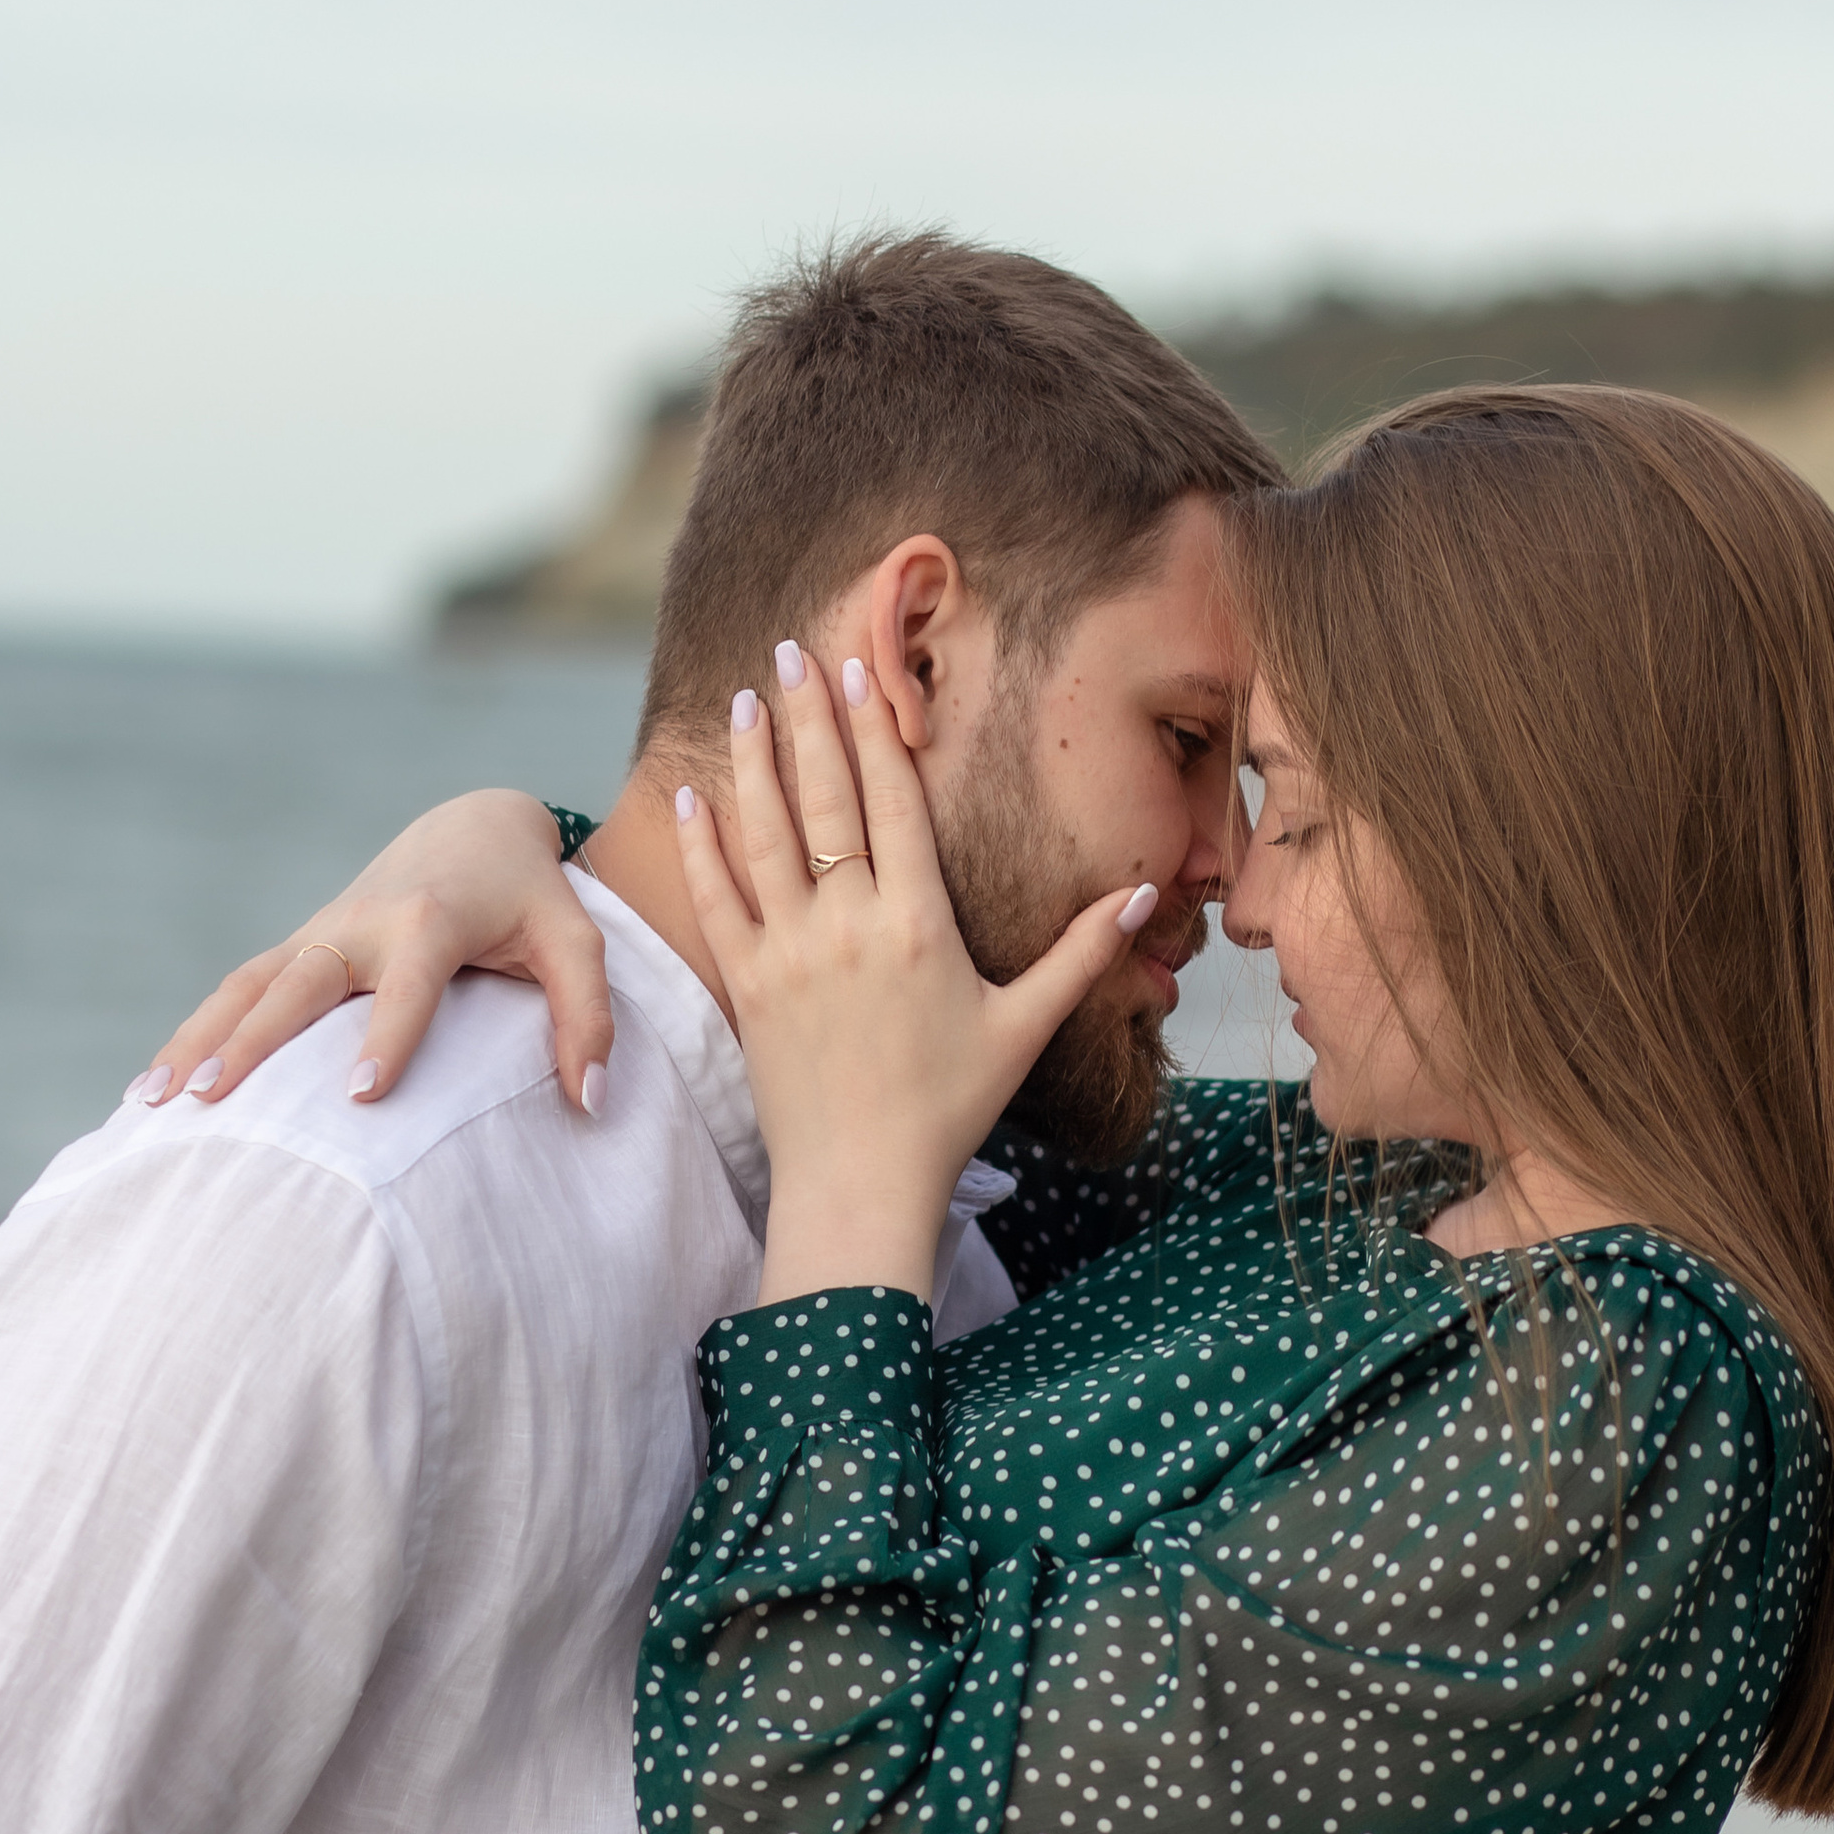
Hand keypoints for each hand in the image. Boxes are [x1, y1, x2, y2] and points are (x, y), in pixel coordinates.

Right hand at [130, 792, 614, 1115]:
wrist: (473, 829)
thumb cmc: (531, 896)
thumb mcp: (576, 942)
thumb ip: (589, 1016)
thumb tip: (589, 1100)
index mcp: (431, 920)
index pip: (409, 983)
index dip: (387, 1036)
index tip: (360, 1097)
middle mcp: (363, 924)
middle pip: (299, 982)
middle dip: (254, 1041)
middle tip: (215, 1101)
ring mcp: (321, 933)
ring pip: (248, 983)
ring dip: (201, 1038)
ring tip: (156, 1100)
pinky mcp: (300, 945)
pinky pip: (237, 988)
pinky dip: (194, 1031)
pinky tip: (153, 1086)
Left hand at [674, 646, 1155, 1304]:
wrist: (861, 1183)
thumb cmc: (949, 1108)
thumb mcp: (1024, 1027)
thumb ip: (1081, 953)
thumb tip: (1143, 893)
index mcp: (920, 923)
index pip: (894, 800)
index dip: (876, 727)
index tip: (861, 668)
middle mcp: (850, 924)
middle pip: (826, 796)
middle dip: (809, 716)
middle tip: (793, 650)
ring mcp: (789, 951)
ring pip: (765, 833)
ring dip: (754, 759)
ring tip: (747, 697)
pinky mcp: (745, 985)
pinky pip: (715, 898)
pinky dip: (699, 843)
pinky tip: (691, 793)